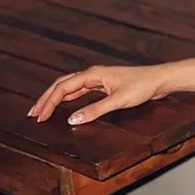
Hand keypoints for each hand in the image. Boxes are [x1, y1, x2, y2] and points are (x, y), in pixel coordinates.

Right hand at [27, 64, 168, 125]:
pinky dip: (70, 97)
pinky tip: (65, 105)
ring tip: (44, 110)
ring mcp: (99, 79)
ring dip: (56, 98)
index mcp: (93, 75)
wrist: (160, 79)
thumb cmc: (142, 86)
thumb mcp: (118, 101)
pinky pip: (81, 90)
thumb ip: (95, 110)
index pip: (62, 88)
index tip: (39, 116)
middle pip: (62, 85)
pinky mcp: (105, 85)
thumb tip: (72, 120)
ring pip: (70, 87)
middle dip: (46, 99)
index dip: (49, 102)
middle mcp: (93, 74)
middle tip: (33, 114)